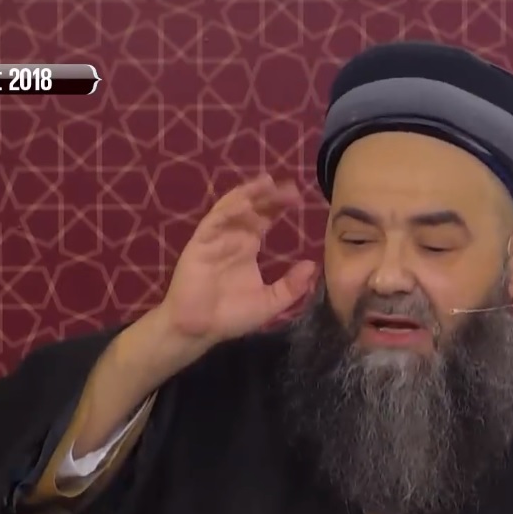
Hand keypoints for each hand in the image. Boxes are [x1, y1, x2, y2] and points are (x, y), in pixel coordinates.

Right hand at [156, 174, 317, 344]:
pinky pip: (214, 222)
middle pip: (251, 208)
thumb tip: (313, 266)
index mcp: (248, 247)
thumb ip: (291, 286)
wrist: (199, 330)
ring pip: (232, 208)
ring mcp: (215, 239)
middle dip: (268, 196)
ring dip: (248, 195)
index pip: (265, 219)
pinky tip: (244, 204)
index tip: (297, 197)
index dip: (278, 206)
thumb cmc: (231, 317)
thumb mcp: (269, 302)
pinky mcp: (200, 245)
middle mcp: (232, 238)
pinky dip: (228, 211)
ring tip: (267, 184)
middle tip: (289, 187)